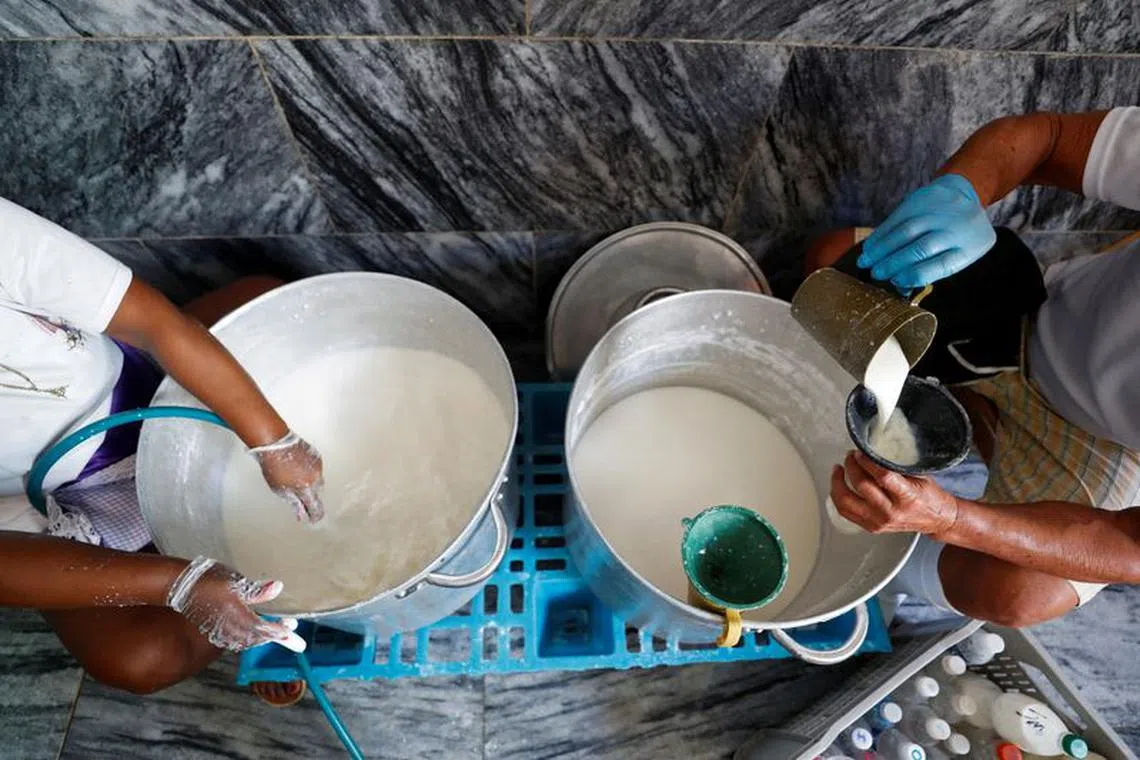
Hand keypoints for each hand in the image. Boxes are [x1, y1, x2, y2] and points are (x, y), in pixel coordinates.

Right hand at [166, 556, 305, 652]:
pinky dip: (248, 637)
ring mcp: (219, 631)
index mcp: (236, 616)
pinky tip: (252, 631)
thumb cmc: (207, 579)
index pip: (263, 628)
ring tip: (276, 633)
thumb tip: (278, 587)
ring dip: (261, 637)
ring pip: (245, 640)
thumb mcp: (235, 581)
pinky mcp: (213, 629)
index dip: (278, 630)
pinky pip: (235, 638)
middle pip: (255, 638)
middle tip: (289, 632)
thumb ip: (257, 590)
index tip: (291, 629)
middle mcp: (228, 628)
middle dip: (273, 635)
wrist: (178, 585)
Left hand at [250, 431, 325, 521]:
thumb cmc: (273, 465)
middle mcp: (316, 477)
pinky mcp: (317, 455)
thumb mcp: (280, 489)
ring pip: (318, 480)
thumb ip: (294, 503)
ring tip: (294, 477)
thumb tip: (301, 515)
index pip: (316, 507)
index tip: (313, 519)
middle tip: (298, 494)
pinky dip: (310, 471)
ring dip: (309, 482)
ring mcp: (318, 465)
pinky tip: (297, 467)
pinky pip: (316, 468)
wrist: (274, 443)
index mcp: (307, 488)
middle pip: (318, 493)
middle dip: (310, 495)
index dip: (315, 515)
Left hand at [830, 451, 958, 535]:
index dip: (867, 462)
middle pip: (861, 486)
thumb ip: (896, 466)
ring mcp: (880, 521)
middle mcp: (891, 511)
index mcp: (907, 497)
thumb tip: (873, 449)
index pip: (882, 477)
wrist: (936, 520)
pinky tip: (839, 486)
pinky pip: (846, 512)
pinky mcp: (872, 527)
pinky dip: (838, 497)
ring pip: (847, 502)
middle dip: (851, 466)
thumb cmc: (929, 497)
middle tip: (850, 456)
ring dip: (837, 483)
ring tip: (838, 469)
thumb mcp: (919, 476)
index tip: (860, 452)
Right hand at [858, 174, 995, 288]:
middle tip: (876, 274)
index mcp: (968, 249)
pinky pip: (897, 218)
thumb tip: (900, 289)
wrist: (966, 197)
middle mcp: (956, 229)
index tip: (895, 281)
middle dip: (894, 263)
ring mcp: (940, 212)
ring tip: (866, 261)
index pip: (941, 266)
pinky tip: (869, 246)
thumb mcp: (955, 256)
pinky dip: (880, 234)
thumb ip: (930, 272)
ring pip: (906, 232)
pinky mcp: (924, 199)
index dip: (915, 275)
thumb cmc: (956, 238)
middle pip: (921, 249)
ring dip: (882, 249)